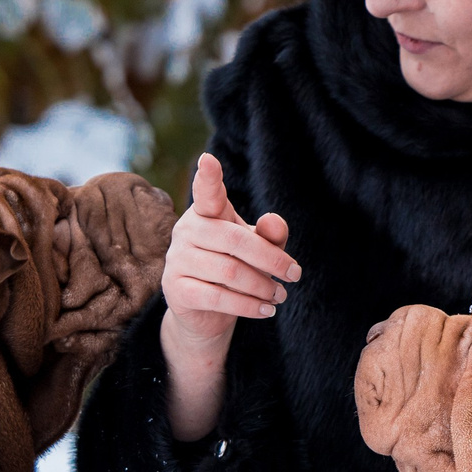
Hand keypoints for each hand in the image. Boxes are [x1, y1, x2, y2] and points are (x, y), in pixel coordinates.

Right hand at [160, 153, 296, 439]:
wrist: (205, 311)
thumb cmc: (235, 267)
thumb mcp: (257, 249)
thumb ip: (269, 235)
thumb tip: (275, 222)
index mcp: (206, 213)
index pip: (206, 192)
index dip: (208, 177)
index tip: (209, 159)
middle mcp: (187, 232)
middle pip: (235, 241)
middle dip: (271, 260)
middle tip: (295, 275)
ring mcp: (177, 261)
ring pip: (230, 272)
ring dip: (262, 286)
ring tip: (280, 296)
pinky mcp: (177, 290)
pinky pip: (218, 298)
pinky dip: (248, 306)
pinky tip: (266, 311)